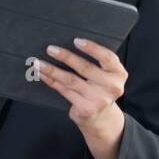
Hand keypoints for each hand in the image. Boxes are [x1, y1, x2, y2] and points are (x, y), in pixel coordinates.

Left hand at [36, 39, 126, 158]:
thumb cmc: (100, 88)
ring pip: (71, 80)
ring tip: (39, 62)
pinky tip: (42, 74)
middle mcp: (112, 87)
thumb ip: (98, 62)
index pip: (107, 57)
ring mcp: (99, 100)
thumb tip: (69, 43)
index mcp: (119, 74)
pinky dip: (52, 81)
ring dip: (52, 70)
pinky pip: (64, 91)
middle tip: (50, 49)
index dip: (92, 48)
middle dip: (66, 57)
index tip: (76, 40)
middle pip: (85, 68)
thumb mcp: (107, 75)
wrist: (101, 118)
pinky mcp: (86, 109)